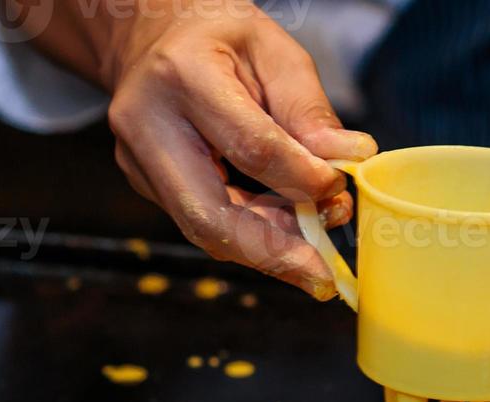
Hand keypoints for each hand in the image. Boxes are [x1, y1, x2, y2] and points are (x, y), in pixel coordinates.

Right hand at [29, 0, 376, 297]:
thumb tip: (349, 160)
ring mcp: (139, 162)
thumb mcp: (273, 50)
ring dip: (266, 251)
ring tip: (314, 259)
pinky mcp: (146, 185)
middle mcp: (148, 126)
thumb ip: (309, 109)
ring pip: (205, 230)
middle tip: (322, 277)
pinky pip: (203, 222)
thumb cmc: (219, 38)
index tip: (338, 190)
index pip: (250, 148)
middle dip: (273, 252)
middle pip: (210, 214)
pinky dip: (250, 235)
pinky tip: (285, 237)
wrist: (151, 36)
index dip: (301, 180)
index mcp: (183, 77)